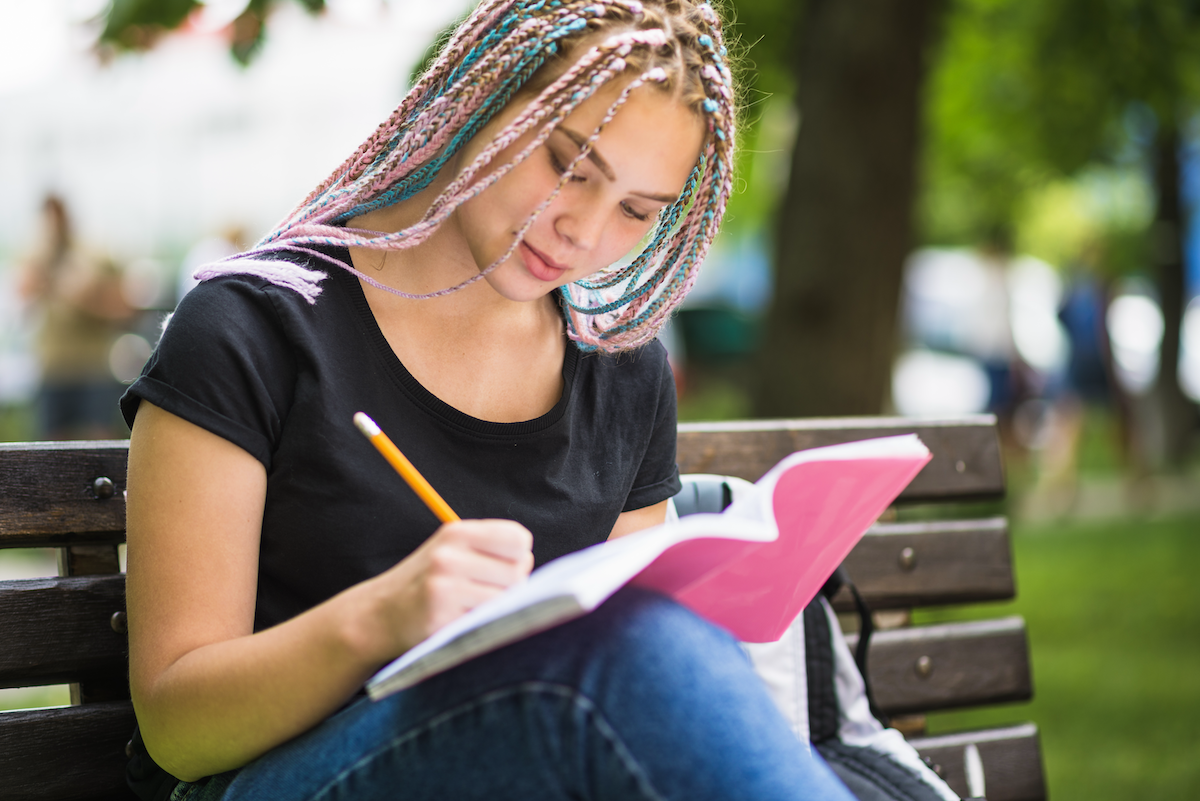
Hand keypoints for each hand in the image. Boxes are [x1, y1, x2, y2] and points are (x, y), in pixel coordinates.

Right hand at [361, 519, 534, 660]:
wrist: (378, 615)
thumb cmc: (428, 583)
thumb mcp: (452, 551)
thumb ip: (492, 550)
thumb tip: (529, 563)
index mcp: (456, 533)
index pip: (518, 539)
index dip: (518, 556)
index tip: (502, 567)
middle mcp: (449, 556)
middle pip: (518, 572)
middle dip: (510, 586)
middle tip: (483, 593)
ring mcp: (443, 587)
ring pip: (505, 599)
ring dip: (497, 608)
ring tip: (471, 608)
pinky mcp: (440, 619)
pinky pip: (485, 622)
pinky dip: (480, 626)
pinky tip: (460, 622)